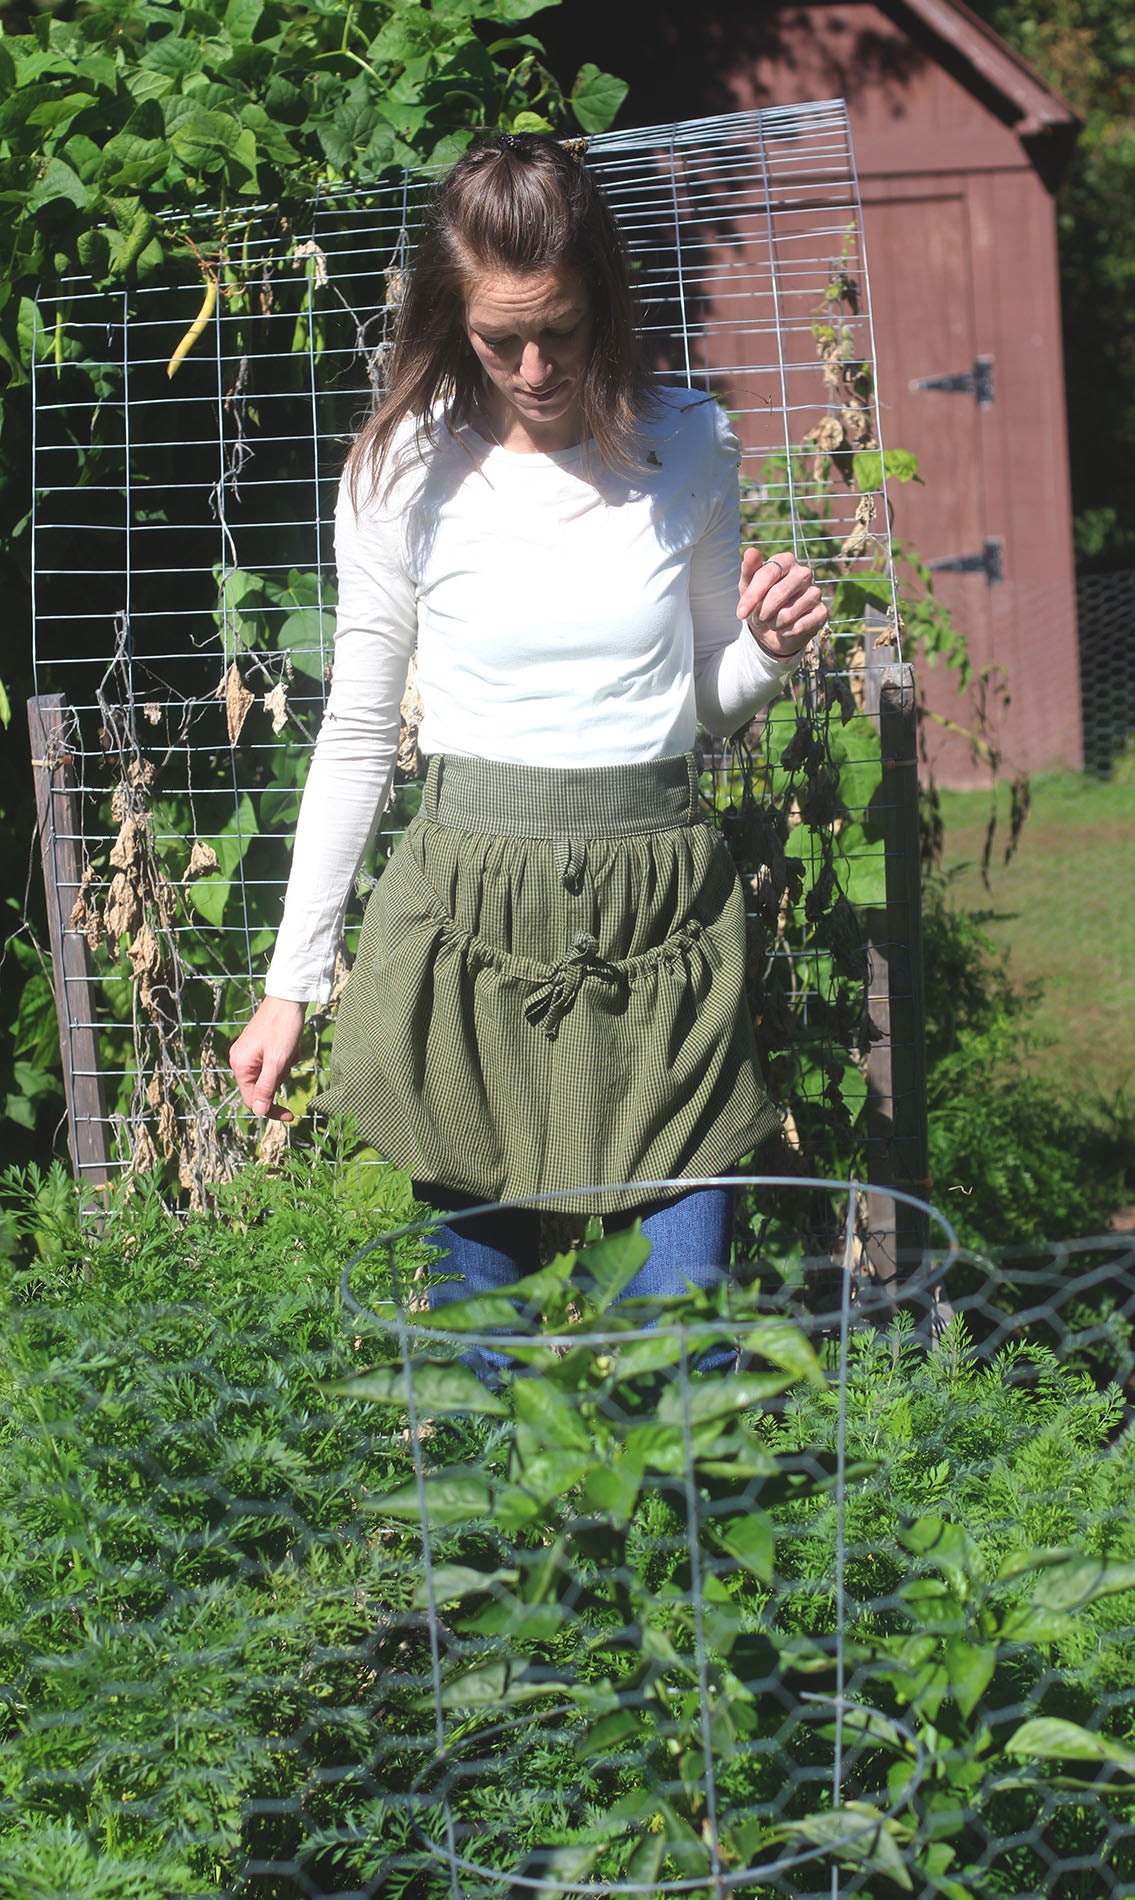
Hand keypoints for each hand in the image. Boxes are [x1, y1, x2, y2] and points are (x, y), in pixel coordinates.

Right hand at [229, 996, 306, 1120]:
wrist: (288, 998)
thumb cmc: (283, 1027)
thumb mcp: (277, 1061)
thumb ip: (266, 1087)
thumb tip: (257, 1112)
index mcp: (240, 1064)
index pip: (252, 1100)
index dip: (271, 1110)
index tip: (291, 1115)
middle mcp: (240, 1059)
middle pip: (263, 1087)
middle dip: (280, 1077)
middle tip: (288, 1058)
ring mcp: (249, 1052)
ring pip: (270, 1074)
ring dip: (284, 1066)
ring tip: (289, 1048)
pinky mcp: (259, 1046)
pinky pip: (273, 1062)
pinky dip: (285, 1058)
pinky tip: (289, 1044)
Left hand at [737, 547, 826, 658]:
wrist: (773, 630)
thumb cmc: (760, 602)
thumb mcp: (748, 587)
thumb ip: (748, 570)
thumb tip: (750, 550)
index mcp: (786, 560)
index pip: (767, 574)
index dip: (752, 597)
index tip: (741, 613)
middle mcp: (804, 573)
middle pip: (778, 593)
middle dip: (762, 612)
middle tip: (758, 618)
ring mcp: (815, 592)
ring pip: (787, 614)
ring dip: (774, 623)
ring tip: (773, 621)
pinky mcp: (822, 612)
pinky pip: (799, 627)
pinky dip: (786, 632)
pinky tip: (787, 628)